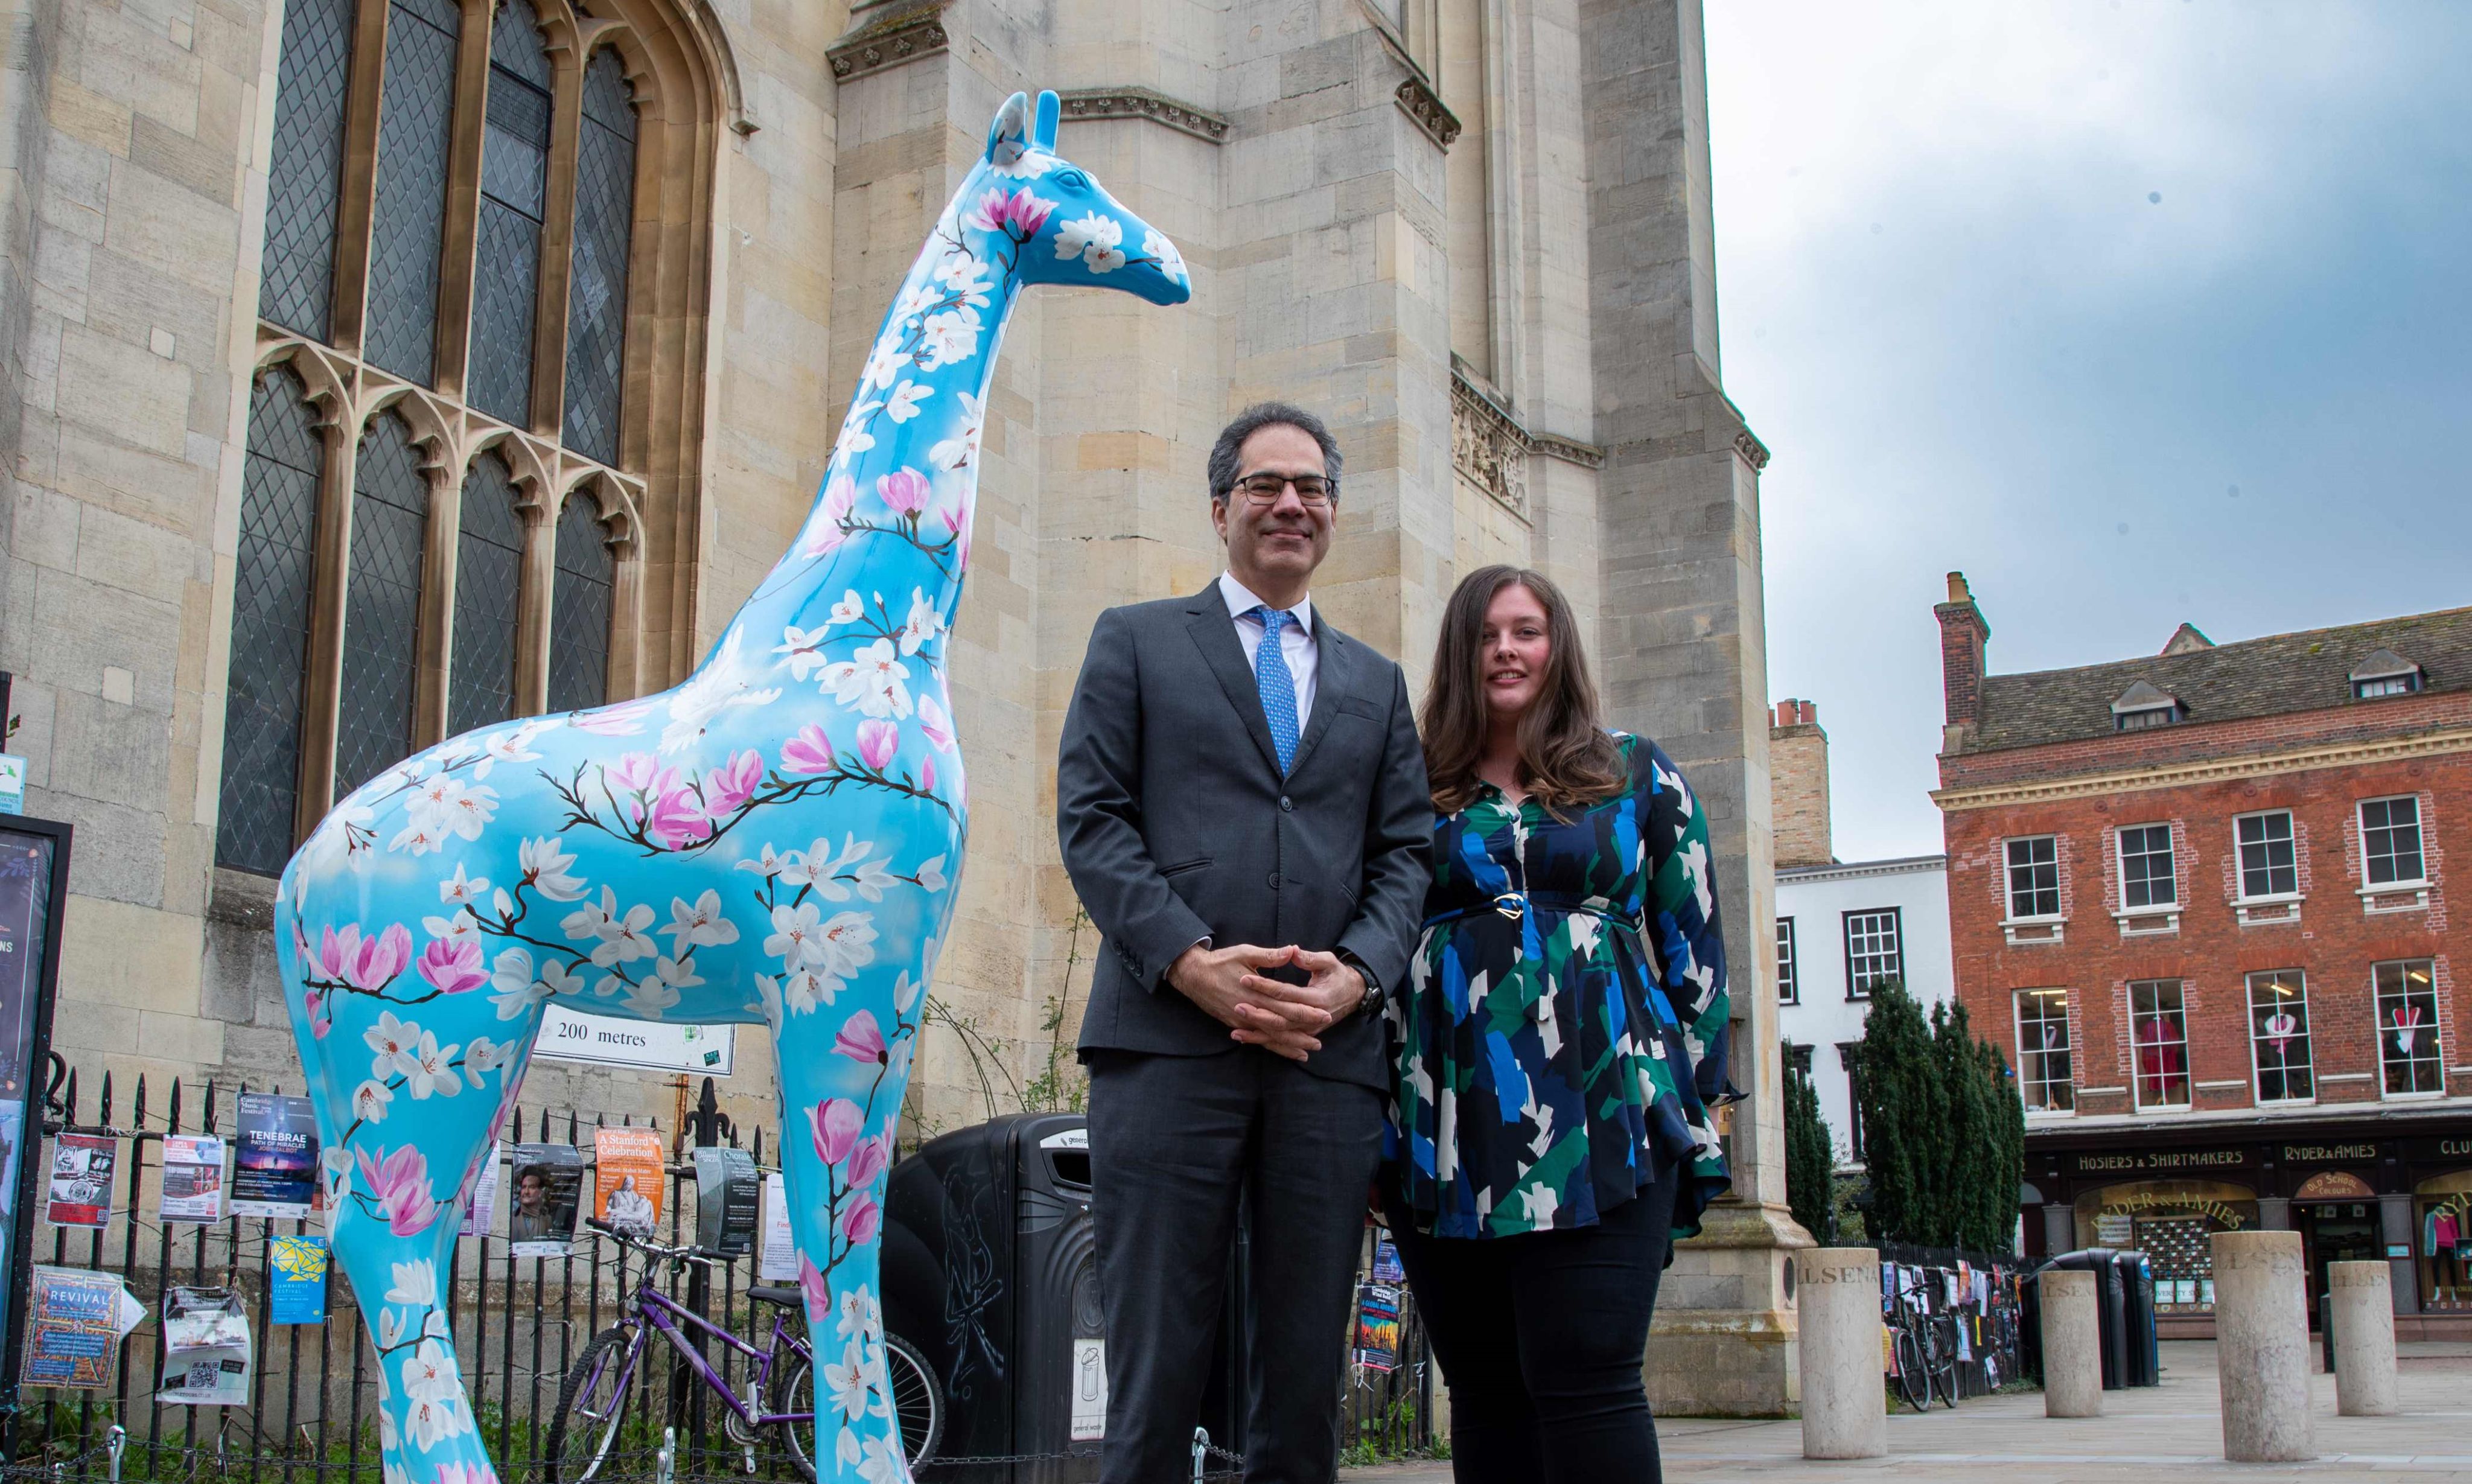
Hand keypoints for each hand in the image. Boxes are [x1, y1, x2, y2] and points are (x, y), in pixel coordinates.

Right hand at [1167, 944, 1332, 1061]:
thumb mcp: (1246, 953)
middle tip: (1320, 1042)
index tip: (1325, 1015)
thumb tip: (1293, 950)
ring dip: (1288, 1046)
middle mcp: (1249, 1011)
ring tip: (1307, 1052)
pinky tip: (1281, 1051)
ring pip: (1269, 1037)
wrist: (1192, 975)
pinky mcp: (1234, 1023)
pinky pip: (1256, 1038)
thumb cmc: (1220, 961)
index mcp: (1256, 993)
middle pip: (1281, 1026)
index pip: (1287, 1006)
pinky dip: (1271, 1046)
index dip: (1307, 1012)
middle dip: (1302, 1034)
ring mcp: (1241, 1020)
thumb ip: (1271, 956)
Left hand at [1232, 948, 1362, 1059]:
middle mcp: (1313, 1018)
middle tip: (1237, 1006)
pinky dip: (1264, 1042)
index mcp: (1317, 998)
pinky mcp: (1305, 1034)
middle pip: (1281, 1018)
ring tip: (1235, 1032)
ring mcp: (1309, 1029)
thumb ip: (1310, 958)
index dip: (1265, 986)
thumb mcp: (1328, 962)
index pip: (1286, 993)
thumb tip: (1292, 951)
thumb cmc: (1338, 975)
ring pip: (1280, 1034)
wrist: (1352, 994)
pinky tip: (1245, 1039)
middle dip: (1258, 1014)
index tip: (1245, 979)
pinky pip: (1282, 1041)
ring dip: (1257, 1034)